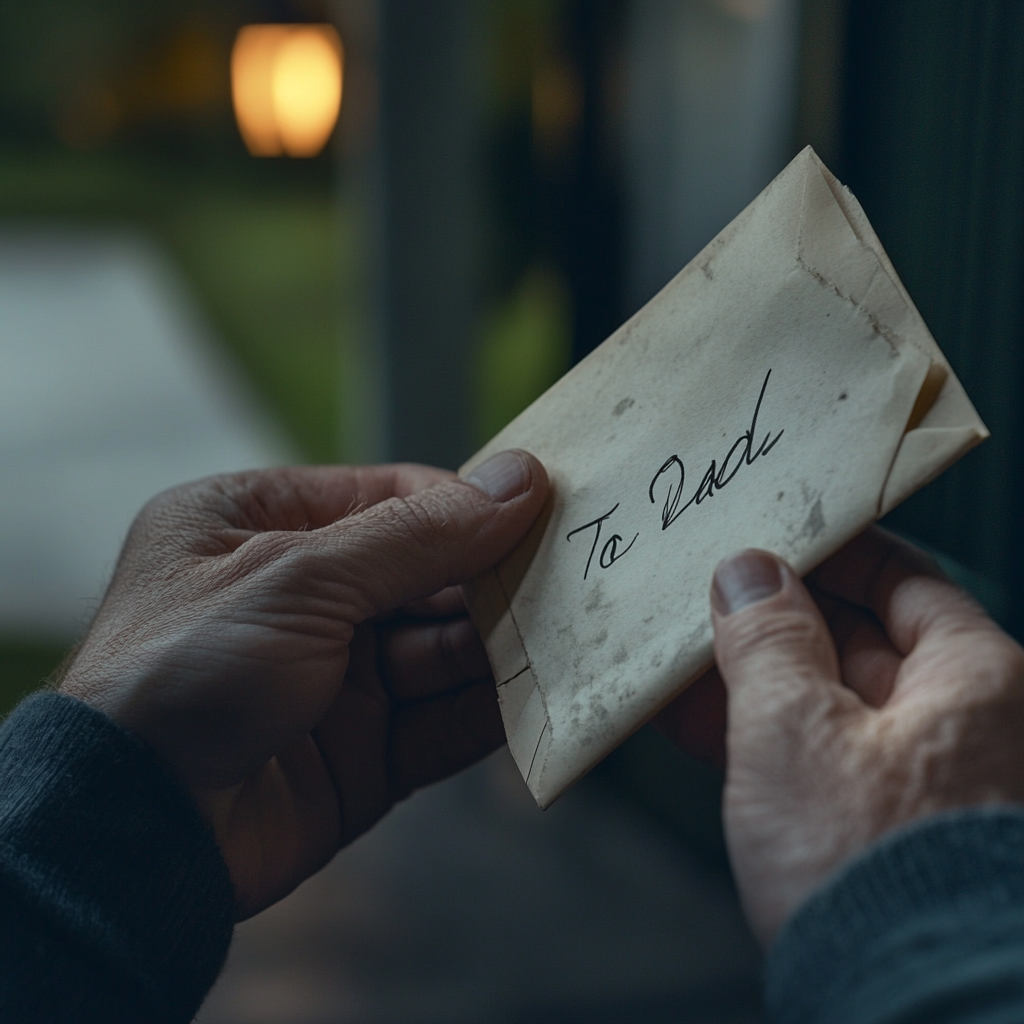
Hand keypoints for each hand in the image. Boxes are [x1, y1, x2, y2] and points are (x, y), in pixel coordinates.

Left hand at [60, 450, 547, 918]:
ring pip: (443, 651)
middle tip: (567, 580)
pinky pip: (441, 722)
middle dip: (492, 583)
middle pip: (427, 576)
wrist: (131, 833)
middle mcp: (299, 596)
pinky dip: (488, 712)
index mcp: (258, 524)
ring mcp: (332, 678)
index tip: (537, 513)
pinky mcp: (361, 752)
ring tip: (563, 639)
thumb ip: (417, 535)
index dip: (466, 507)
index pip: (390, 498)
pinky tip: (533, 698)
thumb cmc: (180, 674)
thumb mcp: (298, 578)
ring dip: (500, 649)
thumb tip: (516, 480)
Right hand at [661, 527, 1023, 945]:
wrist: (909, 1012)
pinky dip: (765, 743)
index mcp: (978, 680)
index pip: (904, 581)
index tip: (772, 542)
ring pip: (831, 707)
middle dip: (775, 625)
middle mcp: (971, 727)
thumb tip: (749, 574)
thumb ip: (767, 639)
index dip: (831, 556)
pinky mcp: (890, 836)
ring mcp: (930, 786)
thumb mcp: (794, 727)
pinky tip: (697, 729)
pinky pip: (823, 763)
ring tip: (678, 667)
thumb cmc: (872, 871)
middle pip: (861, 644)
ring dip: (755, 686)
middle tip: (707, 606)